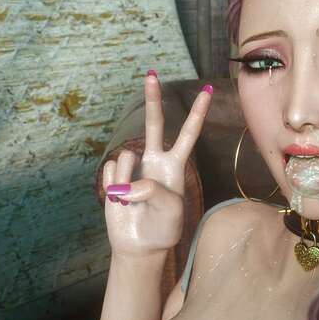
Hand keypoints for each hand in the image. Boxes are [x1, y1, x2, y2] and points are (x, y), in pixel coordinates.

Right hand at [102, 71, 212, 258]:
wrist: (140, 246)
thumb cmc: (163, 227)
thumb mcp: (170, 210)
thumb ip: (153, 191)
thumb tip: (127, 182)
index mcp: (175, 165)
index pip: (188, 134)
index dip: (197, 113)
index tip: (208, 90)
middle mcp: (154, 160)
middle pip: (154, 123)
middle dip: (152, 98)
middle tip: (150, 73)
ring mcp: (133, 167)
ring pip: (125, 158)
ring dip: (126, 181)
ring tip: (132, 202)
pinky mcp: (113, 177)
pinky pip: (110, 172)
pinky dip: (113, 187)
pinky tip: (118, 200)